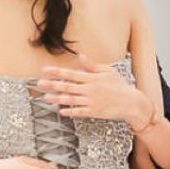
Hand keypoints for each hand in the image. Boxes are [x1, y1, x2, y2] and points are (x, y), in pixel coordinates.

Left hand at [37, 53, 153, 128]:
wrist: (131, 102)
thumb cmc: (119, 85)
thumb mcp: (107, 71)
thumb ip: (92, 65)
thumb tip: (80, 56)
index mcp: (92, 78)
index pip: (70, 74)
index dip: (57, 72)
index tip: (44, 70)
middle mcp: (90, 89)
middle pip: (67, 86)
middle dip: (52, 85)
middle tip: (39, 83)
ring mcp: (91, 101)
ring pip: (71, 100)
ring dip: (57, 99)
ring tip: (45, 98)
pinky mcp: (94, 112)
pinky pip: (79, 112)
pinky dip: (70, 111)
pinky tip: (61, 111)